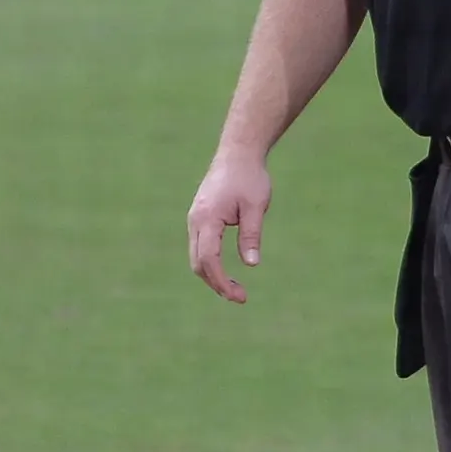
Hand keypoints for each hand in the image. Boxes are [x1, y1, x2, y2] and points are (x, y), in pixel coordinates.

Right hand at [188, 148, 271, 302]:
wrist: (237, 154)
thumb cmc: (249, 178)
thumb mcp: (256, 207)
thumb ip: (251, 235)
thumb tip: (252, 264)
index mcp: (207, 218)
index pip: (209, 259)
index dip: (221, 281)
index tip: (239, 296)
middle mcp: (195, 221)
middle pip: (198, 263)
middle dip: (216, 283)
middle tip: (240, 297)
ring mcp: (194, 220)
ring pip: (196, 257)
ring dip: (212, 276)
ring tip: (235, 288)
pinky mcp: (199, 219)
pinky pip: (199, 248)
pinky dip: (210, 264)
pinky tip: (226, 271)